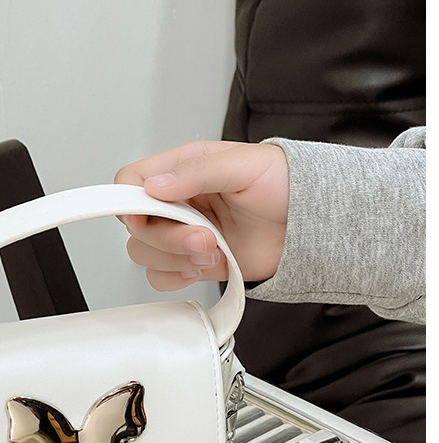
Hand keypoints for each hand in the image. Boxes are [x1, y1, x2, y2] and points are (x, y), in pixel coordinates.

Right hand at [114, 140, 289, 290]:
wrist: (310, 222)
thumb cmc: (285, 183)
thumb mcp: (243, 164)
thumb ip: (197, 171)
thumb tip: (156, 185)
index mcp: (182, 169)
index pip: (131, 181)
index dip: (131, 201)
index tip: (149, 215)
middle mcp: (178, 202)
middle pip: (137, 227)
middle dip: (168, 238)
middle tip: (204, 236)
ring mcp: (185, 234)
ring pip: (146, 254)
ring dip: (177, 258)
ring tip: (213, 249)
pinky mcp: (196, 260)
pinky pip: (163, 277)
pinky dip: (177, 277)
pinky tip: (202, 266)